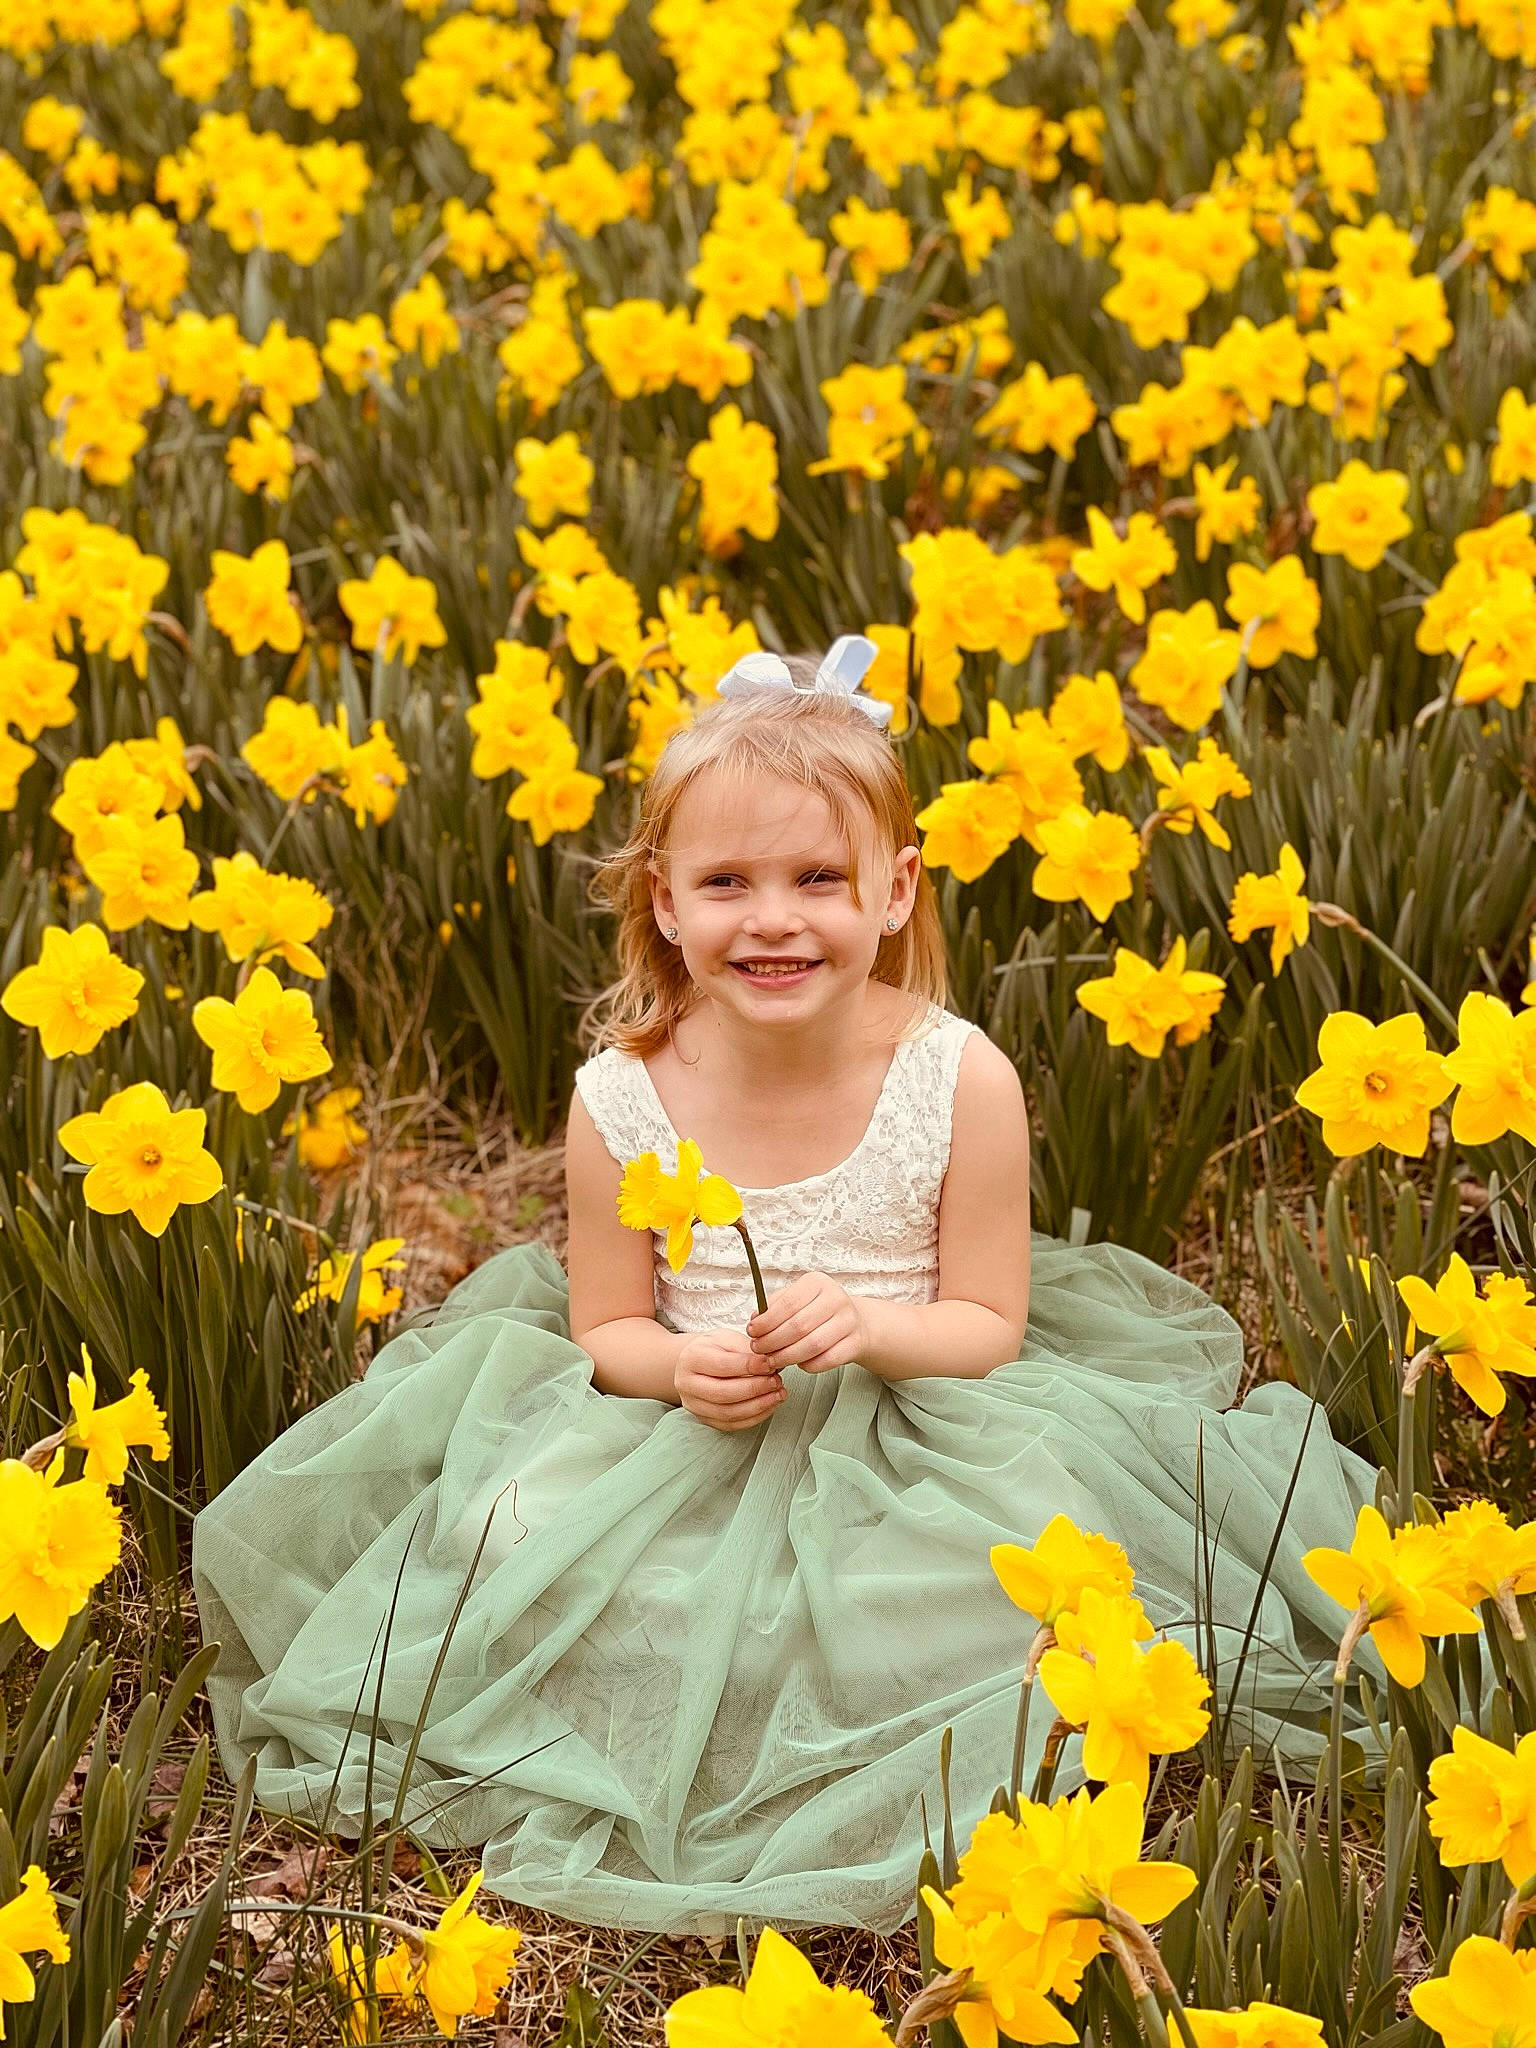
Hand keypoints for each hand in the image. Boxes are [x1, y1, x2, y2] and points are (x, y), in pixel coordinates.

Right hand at [674, 1328, 785, 1431]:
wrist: (696, 1363)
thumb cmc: (714, 1349)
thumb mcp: (728, 1339)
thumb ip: (747, 1350)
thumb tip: (771, 1363)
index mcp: (692, 1358)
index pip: (722, 1365)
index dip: (749, 1366)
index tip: (770, 1364)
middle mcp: (687, 1384)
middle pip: (723, 1393)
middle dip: (755, 1389)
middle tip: (776, 1381)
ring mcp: (694, 1405)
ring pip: (728, 1413)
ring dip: (758, 1406)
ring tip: (777, 1394)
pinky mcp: (704, 1419)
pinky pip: (731, 1424)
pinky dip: (754, 1418)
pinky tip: (769, 1406)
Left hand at [748, 1272, 868, 1374]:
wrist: (855, 1322)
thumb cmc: (819, 1311)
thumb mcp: (797, 1299)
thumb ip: (774, 1306)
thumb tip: (755, 1320)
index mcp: (818, 1283)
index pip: (788, 1303)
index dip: (766, 1321)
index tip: (752, 1332)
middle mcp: (836, 1298)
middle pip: (799, 1326)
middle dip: (773, 1342)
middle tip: (759, 1349)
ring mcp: (849, 1321)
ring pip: (812, 1345)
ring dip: (787, 1356)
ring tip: (773, 1359)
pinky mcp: (856, 1343)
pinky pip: (826, 1360)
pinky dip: (808, 1365)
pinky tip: (798, 1363)